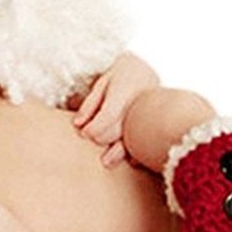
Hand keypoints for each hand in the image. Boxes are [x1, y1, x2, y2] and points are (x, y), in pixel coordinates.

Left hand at [69, 52, 159, 167]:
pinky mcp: (154, 124)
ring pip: (133, 139)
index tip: (83, 133)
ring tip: (106, 161)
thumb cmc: (120, 74)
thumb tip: (78, 124)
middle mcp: (137, 106)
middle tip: (90, 137)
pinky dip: (137, 152)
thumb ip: (90, 103)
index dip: (93, 128)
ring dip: (117, 152)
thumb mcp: (102, 82)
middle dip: (101, 138)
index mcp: (124, 93)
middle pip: (117, 130)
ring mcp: (148, 116)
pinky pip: (147, 142)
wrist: (146, 69)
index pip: (107, 116)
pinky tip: (131, 160)